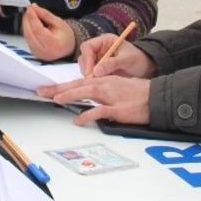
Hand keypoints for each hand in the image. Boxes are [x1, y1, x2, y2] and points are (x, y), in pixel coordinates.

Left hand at [22, 4, 75, 61]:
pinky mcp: (33, 52)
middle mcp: (43, 51)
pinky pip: (27, 39)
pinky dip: (27, 29)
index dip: (32, 18)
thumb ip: (45, 15)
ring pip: (26, 35)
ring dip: (26, 23)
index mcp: (53, 44)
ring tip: (31, 15)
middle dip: (28, 19)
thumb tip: (34, 7)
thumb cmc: (65, 36)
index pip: (38, 30)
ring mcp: (37, 53)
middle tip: (30, 9)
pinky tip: (31, 23)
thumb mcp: (59, 22)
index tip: (30, 8)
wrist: (67, 48)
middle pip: (30, 33)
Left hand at [37, 75, 151, 126]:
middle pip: (78, 85)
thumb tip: (91, 98)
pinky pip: (100, 111)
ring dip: (70, 95)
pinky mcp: (118, 109)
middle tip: (42, 91)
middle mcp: (106, 85)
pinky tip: (78, 120)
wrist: (158, 98)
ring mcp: (112, 97)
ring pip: (86, 93)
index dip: (64, 85)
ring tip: (55, 99)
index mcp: (106, 80)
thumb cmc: (141, 94)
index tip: (50, 88)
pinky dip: (88, 115)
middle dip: (59, 88)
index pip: (80, 81)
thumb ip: (104, 91)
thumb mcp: (120, 87)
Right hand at [78, 33, 157, 78]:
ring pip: (86, 67)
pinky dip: (94, 79)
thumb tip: (96, 71)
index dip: (87, 59)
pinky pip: (91, 74)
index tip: (91, 72)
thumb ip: (112, 64)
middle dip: (87, 69)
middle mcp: (99, 49)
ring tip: (100, 81)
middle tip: (93, 80)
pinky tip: (101, 83)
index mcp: (105, 41)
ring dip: (90, 75)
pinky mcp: (99, 69)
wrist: (146, 67)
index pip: (88, 47)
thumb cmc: (138, 59)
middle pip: (84, 57)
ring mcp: (98, 59)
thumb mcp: (127, 60)